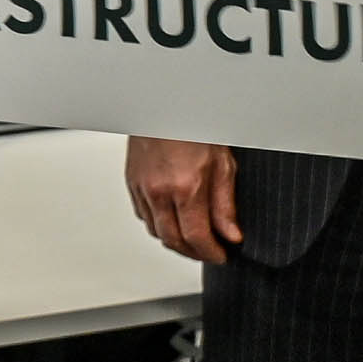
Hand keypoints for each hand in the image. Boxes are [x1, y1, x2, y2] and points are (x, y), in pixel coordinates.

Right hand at [127, 136, 241, 263]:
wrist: (166, 106)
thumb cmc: (194, 127)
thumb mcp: (223, 165)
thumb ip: (225, 205)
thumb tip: (230, 234)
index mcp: (186, 187)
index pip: (196, 237)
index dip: (210, 253)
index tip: (220, 255)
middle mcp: (159, 191)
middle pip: (172, 240)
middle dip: (193, 253)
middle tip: (208, 252)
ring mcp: (142, 187)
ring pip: (155, 231)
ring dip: (175, 240)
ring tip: (192, 239)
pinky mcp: (132, 182)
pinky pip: (143, 215)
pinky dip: (158, 224)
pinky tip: (172, 220)